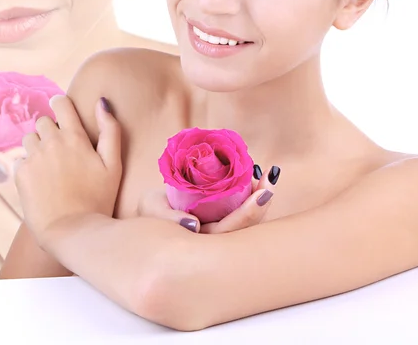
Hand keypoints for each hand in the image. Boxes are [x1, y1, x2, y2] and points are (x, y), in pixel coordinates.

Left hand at [14, 95, 120, 244]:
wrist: (72, 231)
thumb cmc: (98, 199)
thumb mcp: (113, 164)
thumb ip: (110, 130)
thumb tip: (102, 102)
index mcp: (74, 137)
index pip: (61, 103)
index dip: (62, 104)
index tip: (64, 113)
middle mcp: (51, 142)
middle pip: (44, 121)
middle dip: (51, 131)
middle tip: (62, 152)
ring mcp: (33, 157)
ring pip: (30, 139)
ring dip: (38, 146)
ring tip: (50, 167)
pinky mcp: (20, 174)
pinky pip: (20, 159)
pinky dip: (29, 166)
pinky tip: (41, 182)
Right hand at [138, 164, 279, 233]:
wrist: (146, 220)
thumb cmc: (148, 215)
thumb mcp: (150, 210)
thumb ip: (167, 217)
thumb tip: (194, 224)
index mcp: (199, 242)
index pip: (230, 231)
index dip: (249, 213)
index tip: (262, 193)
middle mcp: (214, 241)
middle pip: (246, 228)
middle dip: (261, 203)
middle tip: (270, 177)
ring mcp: (220, 232)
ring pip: (247, 221)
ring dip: (259, 198)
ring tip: (269, 175)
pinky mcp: (221, 221)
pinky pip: (240, 211)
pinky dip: (250, 195)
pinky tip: (257, 178)